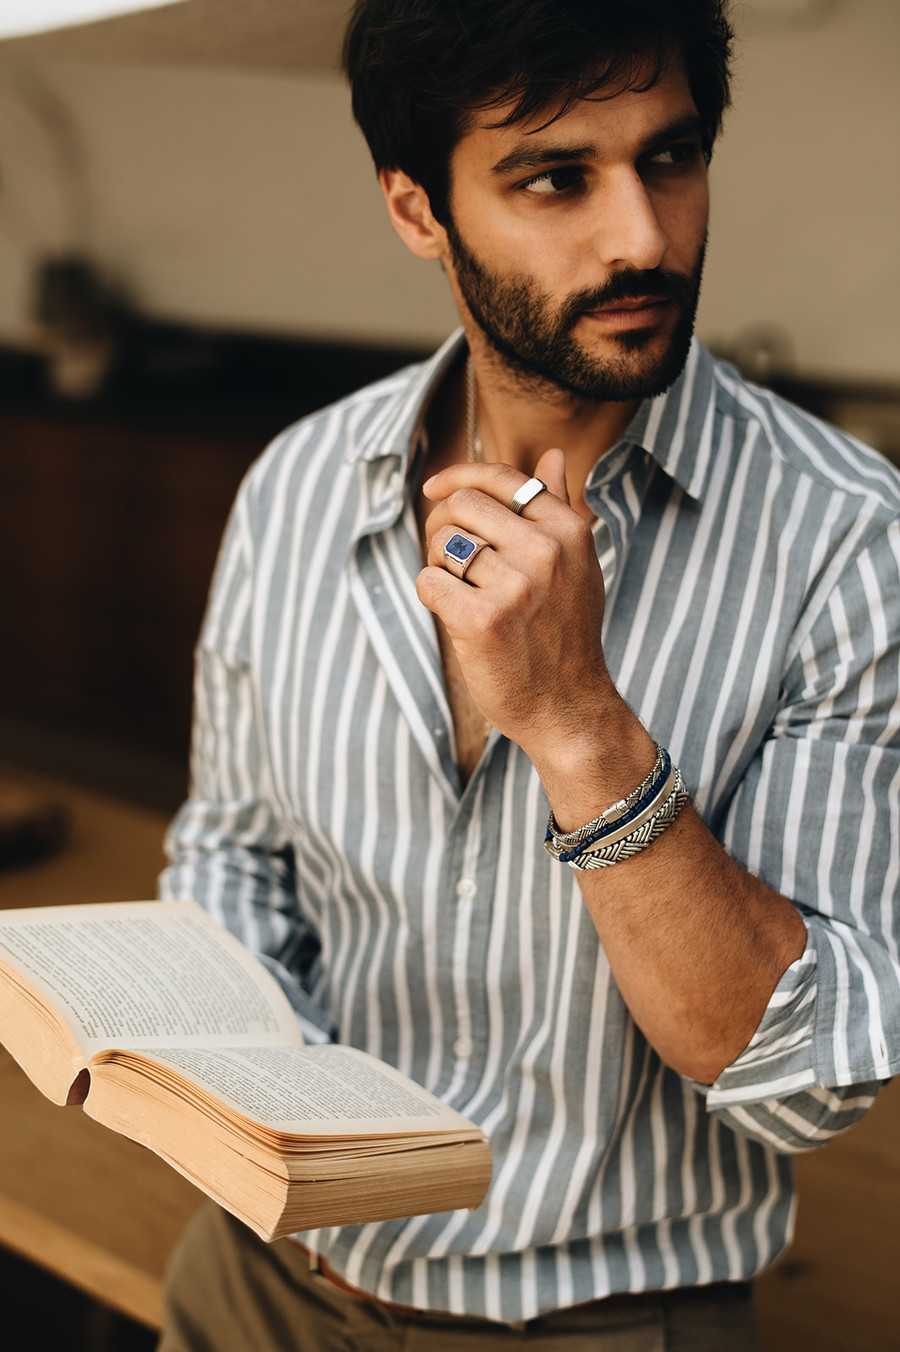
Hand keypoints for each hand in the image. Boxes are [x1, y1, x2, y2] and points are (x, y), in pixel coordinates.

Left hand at [416, 448, 616, 772]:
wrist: (568, 708)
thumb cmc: (565, 636)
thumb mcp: (578, 566)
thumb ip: (559, 507)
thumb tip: (554, 455)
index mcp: (569, 531)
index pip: (503, 479)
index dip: (459, 476)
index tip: (434, 489)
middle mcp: (546, 552)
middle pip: (462, 505)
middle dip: (442, 526)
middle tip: (449, 560)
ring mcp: (516, 586)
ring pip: (443, 544)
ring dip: (439, 566)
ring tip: (461, 592)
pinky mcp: (483, 620)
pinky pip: (428, 581)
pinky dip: (431, 596)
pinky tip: (455, 615)